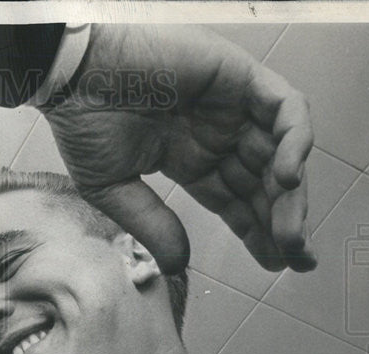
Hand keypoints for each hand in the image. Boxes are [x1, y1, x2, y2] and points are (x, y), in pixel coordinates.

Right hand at [43, 24, 314, 273]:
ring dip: (292, 194)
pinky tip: (285, 179)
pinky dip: (296, 142)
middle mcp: (217, 132)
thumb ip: (151, 224)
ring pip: (283, 152)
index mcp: (190, 158)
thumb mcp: (112, 189)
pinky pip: (287, 109)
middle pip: (266, 183)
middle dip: (285, 222)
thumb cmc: (82, 120)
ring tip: (289, 234)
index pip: (238, 200)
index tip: (277, 265)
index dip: (259, 232)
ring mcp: (233, 105)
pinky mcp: (241, 77)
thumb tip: (179, 264)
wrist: (72, 73)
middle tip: (296, 258)